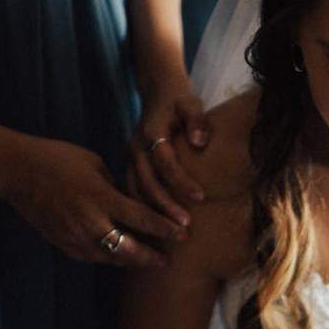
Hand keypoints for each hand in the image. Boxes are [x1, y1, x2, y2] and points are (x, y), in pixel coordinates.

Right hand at [4, 137, 185, 266]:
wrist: (17, 171)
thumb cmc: (60, 158)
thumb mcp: (97, 164)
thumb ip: (117, 185)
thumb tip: (133, 199)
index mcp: (101, 197)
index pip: (141, 218)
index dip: (165, 227)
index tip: (185, 231)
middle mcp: (89, 221)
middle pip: (128, 249)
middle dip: (151, 256)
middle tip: (168, 260)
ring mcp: (73, 235)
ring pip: (109, 258)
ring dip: (131, 261)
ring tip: (149, 261)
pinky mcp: (61, 242)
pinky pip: (90, 256)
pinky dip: (108, 257)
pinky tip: (119, 255)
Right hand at [127, 76, 209, 226]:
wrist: (157, 92)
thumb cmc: (178, 100)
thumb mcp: (191, 102)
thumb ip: (197, 121)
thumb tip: (200, 142)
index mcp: (149, 134)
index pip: (165, 163)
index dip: (182, 181)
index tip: (201, 197)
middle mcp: (134, 150)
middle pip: (147, 185)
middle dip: (165, 209)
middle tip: (184, 229)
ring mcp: (128, 160)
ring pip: (134, 194)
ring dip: (150, 216)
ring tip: (170, 236)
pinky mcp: (128, 167)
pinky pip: (129, 195)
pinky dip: (138, 214)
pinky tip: (151, 232)